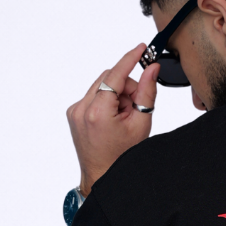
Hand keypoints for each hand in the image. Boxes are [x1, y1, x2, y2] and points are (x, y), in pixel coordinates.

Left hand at [66, 45, 159, 194]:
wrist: (103, 177)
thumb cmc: (123, 157)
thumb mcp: (141, 124)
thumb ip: (147, 93)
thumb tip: (151, 69)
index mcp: (98, 112)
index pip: (116, 74)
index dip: (130, 59)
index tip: (141, 49)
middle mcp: (81, 108)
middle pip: (109, 78)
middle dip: (127, 87)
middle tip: (136, 106)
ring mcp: (75, 110)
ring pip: (102, 86)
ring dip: (117, 95)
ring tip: (123, 117)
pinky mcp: (73, 113)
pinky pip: (94, 95)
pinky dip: (107, 102)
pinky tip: (113, 119)